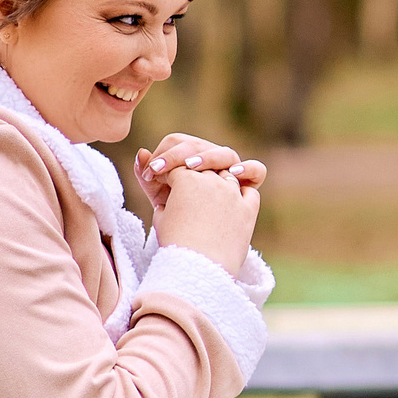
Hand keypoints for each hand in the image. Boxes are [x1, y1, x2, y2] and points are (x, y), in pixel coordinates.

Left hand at [136, 136, 265, 213]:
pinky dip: (247, 169)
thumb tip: (141, 152)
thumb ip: (149, 177)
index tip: (150, 174)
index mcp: (189, 160)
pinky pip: (256, 171)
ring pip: (225, 154)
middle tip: (158, 171)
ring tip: (190, 168)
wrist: (194, 254)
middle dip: (176, 156)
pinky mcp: (248, 189)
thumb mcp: (160, 199)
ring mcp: (231, 173)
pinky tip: (233, 174)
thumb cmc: (176, 226)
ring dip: (207, 157)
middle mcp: (212, 162)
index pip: (177, 142)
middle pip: (198, 145)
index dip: (163, 155)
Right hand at [153, 163, 259, 273]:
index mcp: (186, 179)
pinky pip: (250, 192)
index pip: (179, 170)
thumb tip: (165, 202)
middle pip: (204, 172)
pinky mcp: (248, 209)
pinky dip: (243, 194)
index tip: (169, 191)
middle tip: (190, 198)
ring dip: (219, 185)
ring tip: (211, 203)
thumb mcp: (160, 220)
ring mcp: (232, 193)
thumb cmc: (175, 245)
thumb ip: (164, 204)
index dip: (173, 180)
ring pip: (227, 177)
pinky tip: (234, 204)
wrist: (200, 268)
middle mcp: (211, 180)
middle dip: (196, 181)